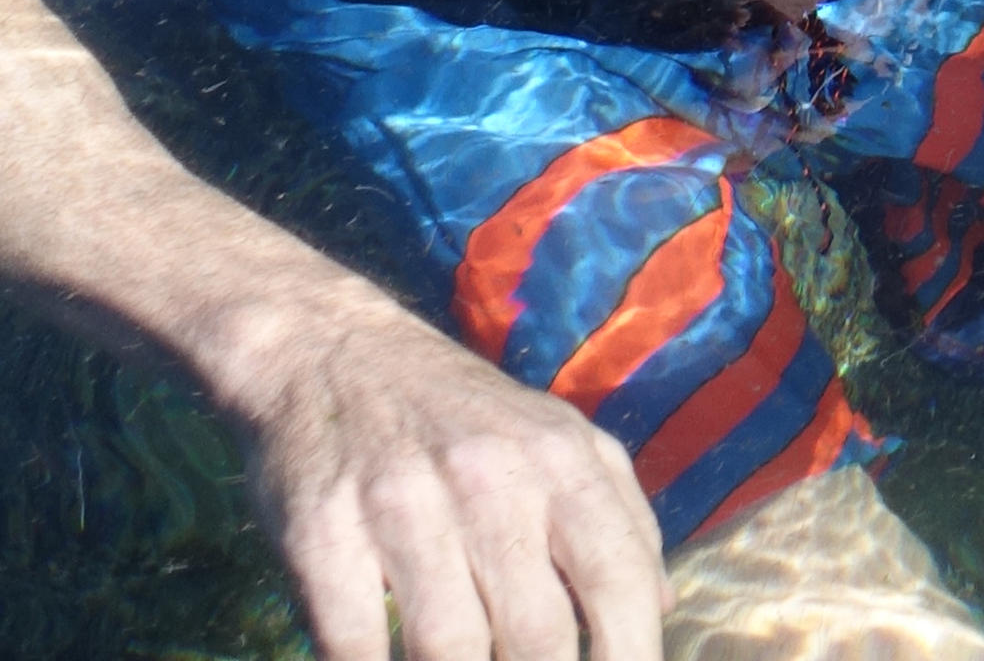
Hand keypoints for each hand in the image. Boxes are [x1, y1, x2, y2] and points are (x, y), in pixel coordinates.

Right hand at [219, 285, 664, 660]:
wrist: (333, 353)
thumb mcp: (556, 438)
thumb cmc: (463, 417)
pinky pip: (357, 645)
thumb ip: (618, 516)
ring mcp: (403, 503)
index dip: (633, 655)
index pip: (618, 578)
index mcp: (559, 459)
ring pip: (451, 650)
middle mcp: (489, 476)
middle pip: (538, 635)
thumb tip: (659, 605)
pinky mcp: (324, 531)